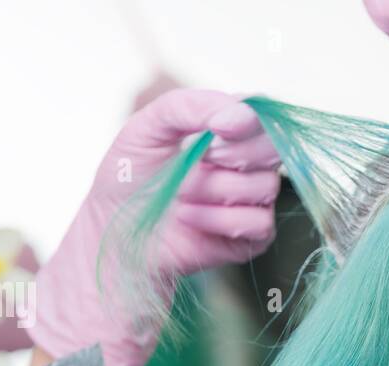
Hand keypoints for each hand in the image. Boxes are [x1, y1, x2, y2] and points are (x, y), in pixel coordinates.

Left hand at [24, 89, 280, 365]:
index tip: (218, 131)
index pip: (261, 116)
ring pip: (264, 186)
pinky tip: (190, 219)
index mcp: (227, 130)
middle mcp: (247, 163)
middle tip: (193, 165)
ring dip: (215, 190)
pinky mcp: (253, 236)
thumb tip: (243, 114)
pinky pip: (259, 222)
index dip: (247, 122)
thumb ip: (191, 105)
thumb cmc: (129, 179)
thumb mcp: (148, 127)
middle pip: (272, 149)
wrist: (116, 234)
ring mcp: (253, 201)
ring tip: (180, 196)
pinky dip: (220, 220)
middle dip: (231, 156)